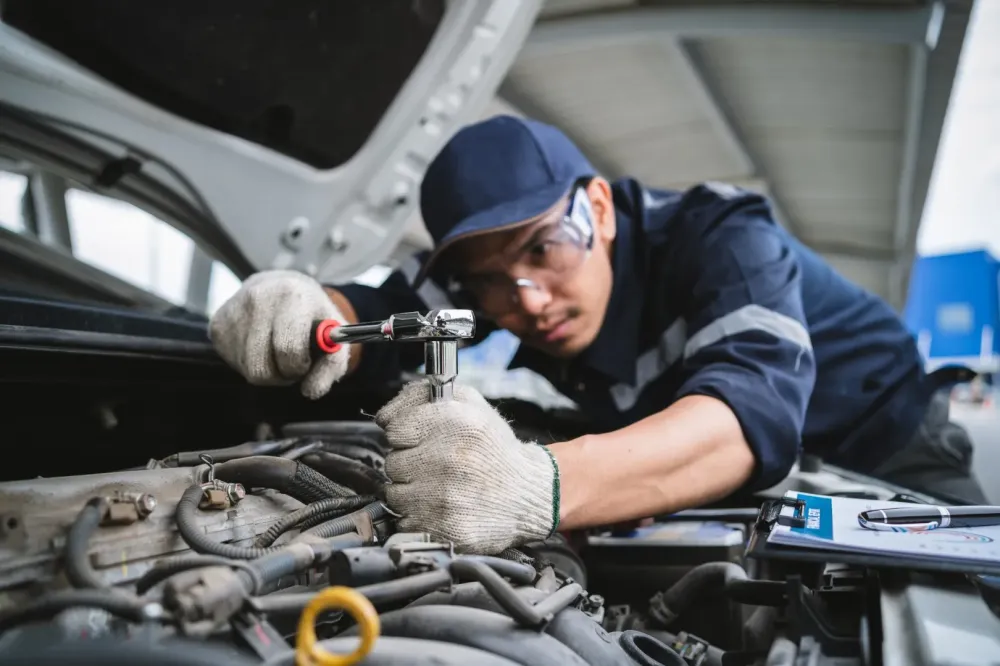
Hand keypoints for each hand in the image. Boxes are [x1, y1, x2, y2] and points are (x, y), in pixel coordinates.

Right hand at [208, 270, 349, 398]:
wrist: (280, 287)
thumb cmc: (311, 316)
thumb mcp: (333, 335)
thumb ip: (332, 365)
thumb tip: (311, 391)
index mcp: (292, 296)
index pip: (288, 349)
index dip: (298, 366)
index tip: (305, 362)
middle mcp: (258, 298)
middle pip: (262, 367)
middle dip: (282, 374)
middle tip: (292, 364)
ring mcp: (234, 311)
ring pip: (248, 370)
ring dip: (267, 371)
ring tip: (277, 353)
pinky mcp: (217, 324)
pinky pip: (234, 364)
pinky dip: (250, 364)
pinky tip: (261, 347)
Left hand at [375, 381, 559, 554]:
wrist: (529, 493)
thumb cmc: (495, 449)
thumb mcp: (469, 404)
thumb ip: (422, 396)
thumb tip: (384, 415)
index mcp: (454, 423)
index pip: (394, 430)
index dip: (406, 436)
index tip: (421, 442)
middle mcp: (448, 459)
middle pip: (392, 463)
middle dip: (410, 465)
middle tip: (436, 467)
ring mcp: (445, 497)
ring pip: (395, 494)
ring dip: (411, 492)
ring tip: (440, 488)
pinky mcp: (445, 528)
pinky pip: (405, 521)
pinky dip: (418, 516)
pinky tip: (442, 508)